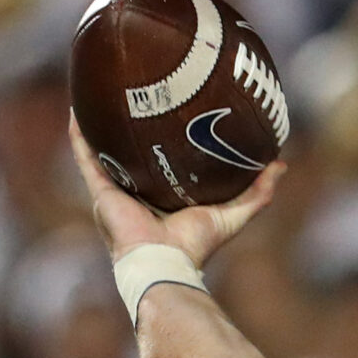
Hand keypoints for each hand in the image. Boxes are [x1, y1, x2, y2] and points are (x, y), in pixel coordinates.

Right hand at [67, 114, 282, 267]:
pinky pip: (86, 157)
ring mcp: (115, 192)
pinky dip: (80, 135)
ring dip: (100, 125)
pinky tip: (77, 109)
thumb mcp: (232, 214)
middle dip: (130, 128)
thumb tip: (281, 165)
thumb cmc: (194, 246)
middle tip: (136, 93)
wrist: (164, 264)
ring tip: (100, 93)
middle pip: (132, 154)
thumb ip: (257, 193)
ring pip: (104, 151)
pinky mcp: (100, 192)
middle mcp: (135, 193)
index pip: (163, 163)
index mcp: (162, 197)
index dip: (165, 141)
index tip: (172, 113)